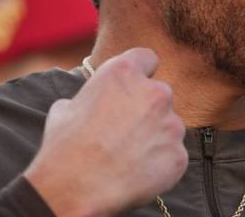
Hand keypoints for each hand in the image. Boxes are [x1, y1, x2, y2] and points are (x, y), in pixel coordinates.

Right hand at [24, 48, 187, 216]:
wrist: (75, 187)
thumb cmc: (65, 146)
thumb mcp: (66, 107)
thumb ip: (91, 96)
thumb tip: (93, 102)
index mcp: (124, 73)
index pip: (147, 58)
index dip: (141, 72)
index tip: (135, 86)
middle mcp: (154, 92)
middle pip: (160, 94)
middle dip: (147, 109)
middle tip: (127, 130)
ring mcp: (171, 124)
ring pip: (170, 126)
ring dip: (155, 136)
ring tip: (129, 156)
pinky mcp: (179, 155)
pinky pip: (174, 155)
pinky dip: (161, 163)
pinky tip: (138, 173)